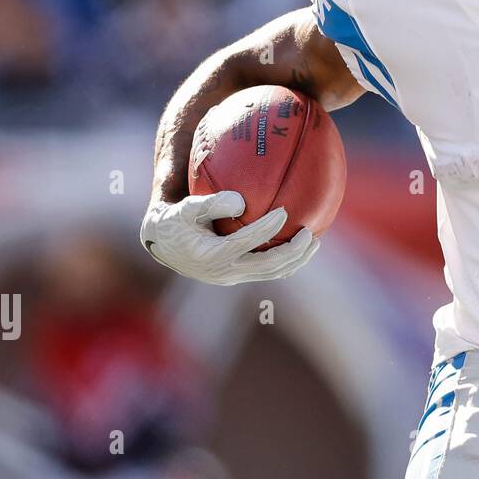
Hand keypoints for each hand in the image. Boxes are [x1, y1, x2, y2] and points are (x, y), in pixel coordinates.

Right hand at [140, 191, 318, 285]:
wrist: (164, 244)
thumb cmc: (176, 220)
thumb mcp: (185, 208)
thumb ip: (210, 203)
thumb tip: (241, 202)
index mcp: (210, 255)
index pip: (244, 243)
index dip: (266, 229)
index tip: (284, 210)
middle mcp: (224, 271)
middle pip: (267, 266)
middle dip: (292, 252)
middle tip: (310, 233)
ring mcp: (232, 277)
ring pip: (271, 273)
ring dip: (295, 260)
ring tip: (314, 241)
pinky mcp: (238, 276)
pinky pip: (268, 272)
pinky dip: (287, 261)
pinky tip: (301, 246)